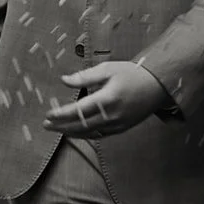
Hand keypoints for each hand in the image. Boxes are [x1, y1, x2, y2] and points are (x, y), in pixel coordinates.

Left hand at [43, 61, 170, 137]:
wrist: (158, 86)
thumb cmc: (132, 74)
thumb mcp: (108, 69)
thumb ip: (85, 76)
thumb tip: (64, 80)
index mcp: (107, 99)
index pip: (79, 110)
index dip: (61, 114)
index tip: (48, 115)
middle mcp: (112, 115)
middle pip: (81, 125)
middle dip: (61, 126)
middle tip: (46, 125)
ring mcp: (118, 124)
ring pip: (89, 133)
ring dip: (71, 132)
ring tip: (57, 129)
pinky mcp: (122, 128)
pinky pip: (99, 135)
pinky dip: (85, 134)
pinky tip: (76, 132)